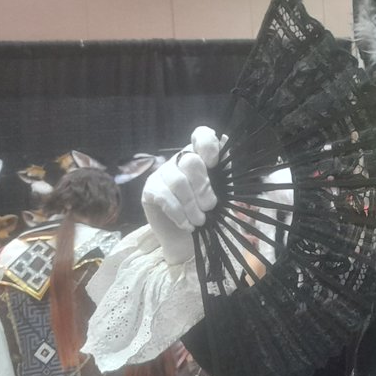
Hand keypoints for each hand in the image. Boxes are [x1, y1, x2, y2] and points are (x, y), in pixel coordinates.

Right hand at [142, 126, 226, 264]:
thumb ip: (225, 171)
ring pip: (178, 181)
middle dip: (203, 188)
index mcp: (200, 156)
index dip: (208, 145)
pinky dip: (179, 213)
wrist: (187, 240)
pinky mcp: (149, 189)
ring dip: (192, 205)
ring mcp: (162, 173)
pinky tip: (187, 225)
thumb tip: (226, 142)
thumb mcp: (222, 193)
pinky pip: (164, 197)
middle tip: (210, 207)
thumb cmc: (207, 213)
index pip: (201, 134)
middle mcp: (179, 159)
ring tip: (199, 221)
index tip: (214, 164)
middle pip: (190, 161)